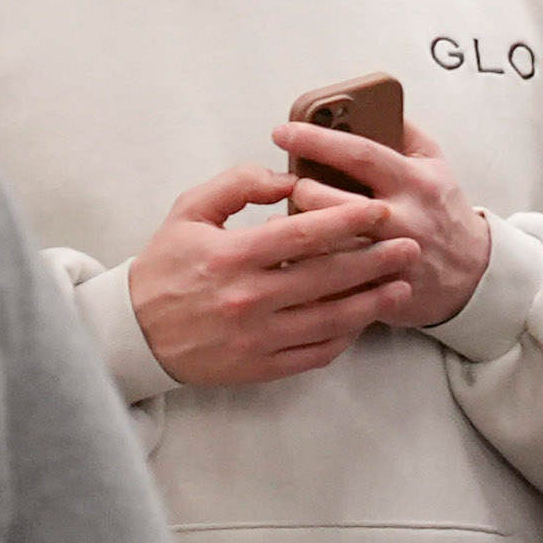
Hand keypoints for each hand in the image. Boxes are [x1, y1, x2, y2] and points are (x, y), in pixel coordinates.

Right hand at [124, 156, 435, 387]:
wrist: (133, 332)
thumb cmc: (163, 268)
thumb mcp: (186, 213)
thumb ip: (236, 186)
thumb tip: (287, 177)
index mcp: (229, 256)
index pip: (303, 235)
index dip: (347, 220)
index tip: (378, 210)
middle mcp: (247, 298)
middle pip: (328, 276)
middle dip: (376, 259)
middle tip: (409, 246)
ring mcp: (257, 336)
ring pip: (332, 319)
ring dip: (372, 301)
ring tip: (401, 285)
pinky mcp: (261, 365)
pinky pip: (317, 352)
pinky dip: (346, 337)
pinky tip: (363, 320)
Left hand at [271, 117, 493, 332]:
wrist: (474, 272)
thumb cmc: (442, 210)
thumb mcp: (435, 166)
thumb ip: (405, 133)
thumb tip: (370, 103)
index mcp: (413, 183)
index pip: (360, 155)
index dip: (317, 140)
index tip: (283, 132)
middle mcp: (402, 219)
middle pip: (332, 202)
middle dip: (301, 191)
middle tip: (291, 186)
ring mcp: (390, 257)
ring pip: (325, 244)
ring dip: (298, 232)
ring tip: (288, 222)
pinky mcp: (380, 290)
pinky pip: (329, 278)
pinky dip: (306, 267)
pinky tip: (295, 259)